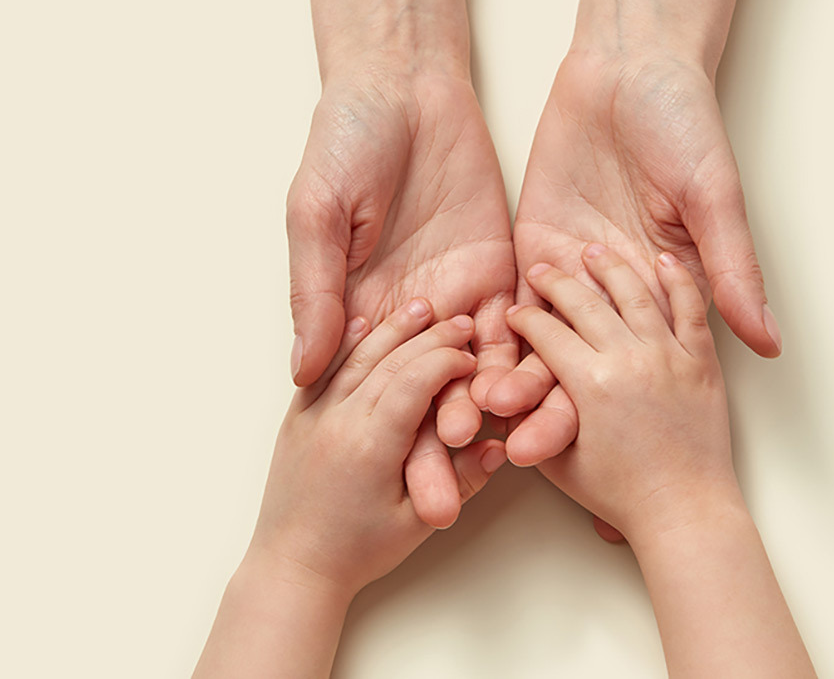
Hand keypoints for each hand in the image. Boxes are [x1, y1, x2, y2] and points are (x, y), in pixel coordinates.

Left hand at [252, 300, 506, 592]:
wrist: (293, 565)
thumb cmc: (356, 552)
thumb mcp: (416, 522)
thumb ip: (462, 480)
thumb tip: (499, 446)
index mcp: (372, 446)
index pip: (416, 381)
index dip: (448, 361)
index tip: (472, 353)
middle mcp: (340, 421)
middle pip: (391, 361)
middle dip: (430, 337)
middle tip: (460, 321)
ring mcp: (315, 416)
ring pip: (358, 358)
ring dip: (393, 329)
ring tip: (421, 309)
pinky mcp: (297, 417)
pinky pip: (323, 371)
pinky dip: (346, 344)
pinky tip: (363, 323)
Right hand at [286, 71, 516, 523]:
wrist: (405, 86)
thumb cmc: (344, 142)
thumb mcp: (317, 215)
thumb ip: (317, 290)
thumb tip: (304, 368)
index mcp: (366, 310)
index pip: (377, 389)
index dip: (385, 436)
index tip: (394, 487)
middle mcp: (417, 314)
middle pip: (430, 394)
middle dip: (437, 449)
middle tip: (445, 504)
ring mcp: (464, 294)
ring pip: (482, 369)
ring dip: (492, 415)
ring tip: (502, 461)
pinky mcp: (505, 268)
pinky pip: (524, 322)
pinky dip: (531, 358)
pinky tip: (540, 396)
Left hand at [487, 51, 777, 471]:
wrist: (630, 71)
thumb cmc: (684, 127)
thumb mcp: (713, 197)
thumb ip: (729, 268)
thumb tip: (768, 342)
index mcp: (660, 295)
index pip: (635, 368)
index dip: (608, 409)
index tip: (579, 445)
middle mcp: (612, 298)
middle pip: (580, 367)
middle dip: (546, 409)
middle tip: (513, 451)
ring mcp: (567, 278)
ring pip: (537, 344)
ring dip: (509, 379)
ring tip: (479, 416)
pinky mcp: (530, 251)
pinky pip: (507, 300)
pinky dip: (486, 331)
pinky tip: (461, 362)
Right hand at [505, 244, 734, 537]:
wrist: (685, 510)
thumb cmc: (623, 496)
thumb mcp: (559, 464)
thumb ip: (532, 423)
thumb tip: (506, 402)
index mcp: (590, 383)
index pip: (546, 333)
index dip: (524, 317)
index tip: (515, 309)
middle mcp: (629, 359)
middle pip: (584, 303)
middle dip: (556, 282)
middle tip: (542, 269)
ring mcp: (669, 356)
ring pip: (635, 294)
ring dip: (610, 268)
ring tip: (595, 251)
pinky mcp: (701, 361)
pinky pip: (691, 309)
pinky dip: (678, 280)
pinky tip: (663, 260)